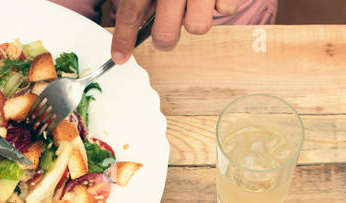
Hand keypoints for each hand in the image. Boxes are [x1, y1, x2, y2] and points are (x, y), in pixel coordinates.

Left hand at [112, 1, 240, 62]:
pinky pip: (225, 9)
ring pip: (197, 26)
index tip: (120, 55)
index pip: (132, 10)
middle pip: (166, 33)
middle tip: (165, 31)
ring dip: (194, 18)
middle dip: (164, 38)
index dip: (124, 36)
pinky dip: (219, 3)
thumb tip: (135, 17)